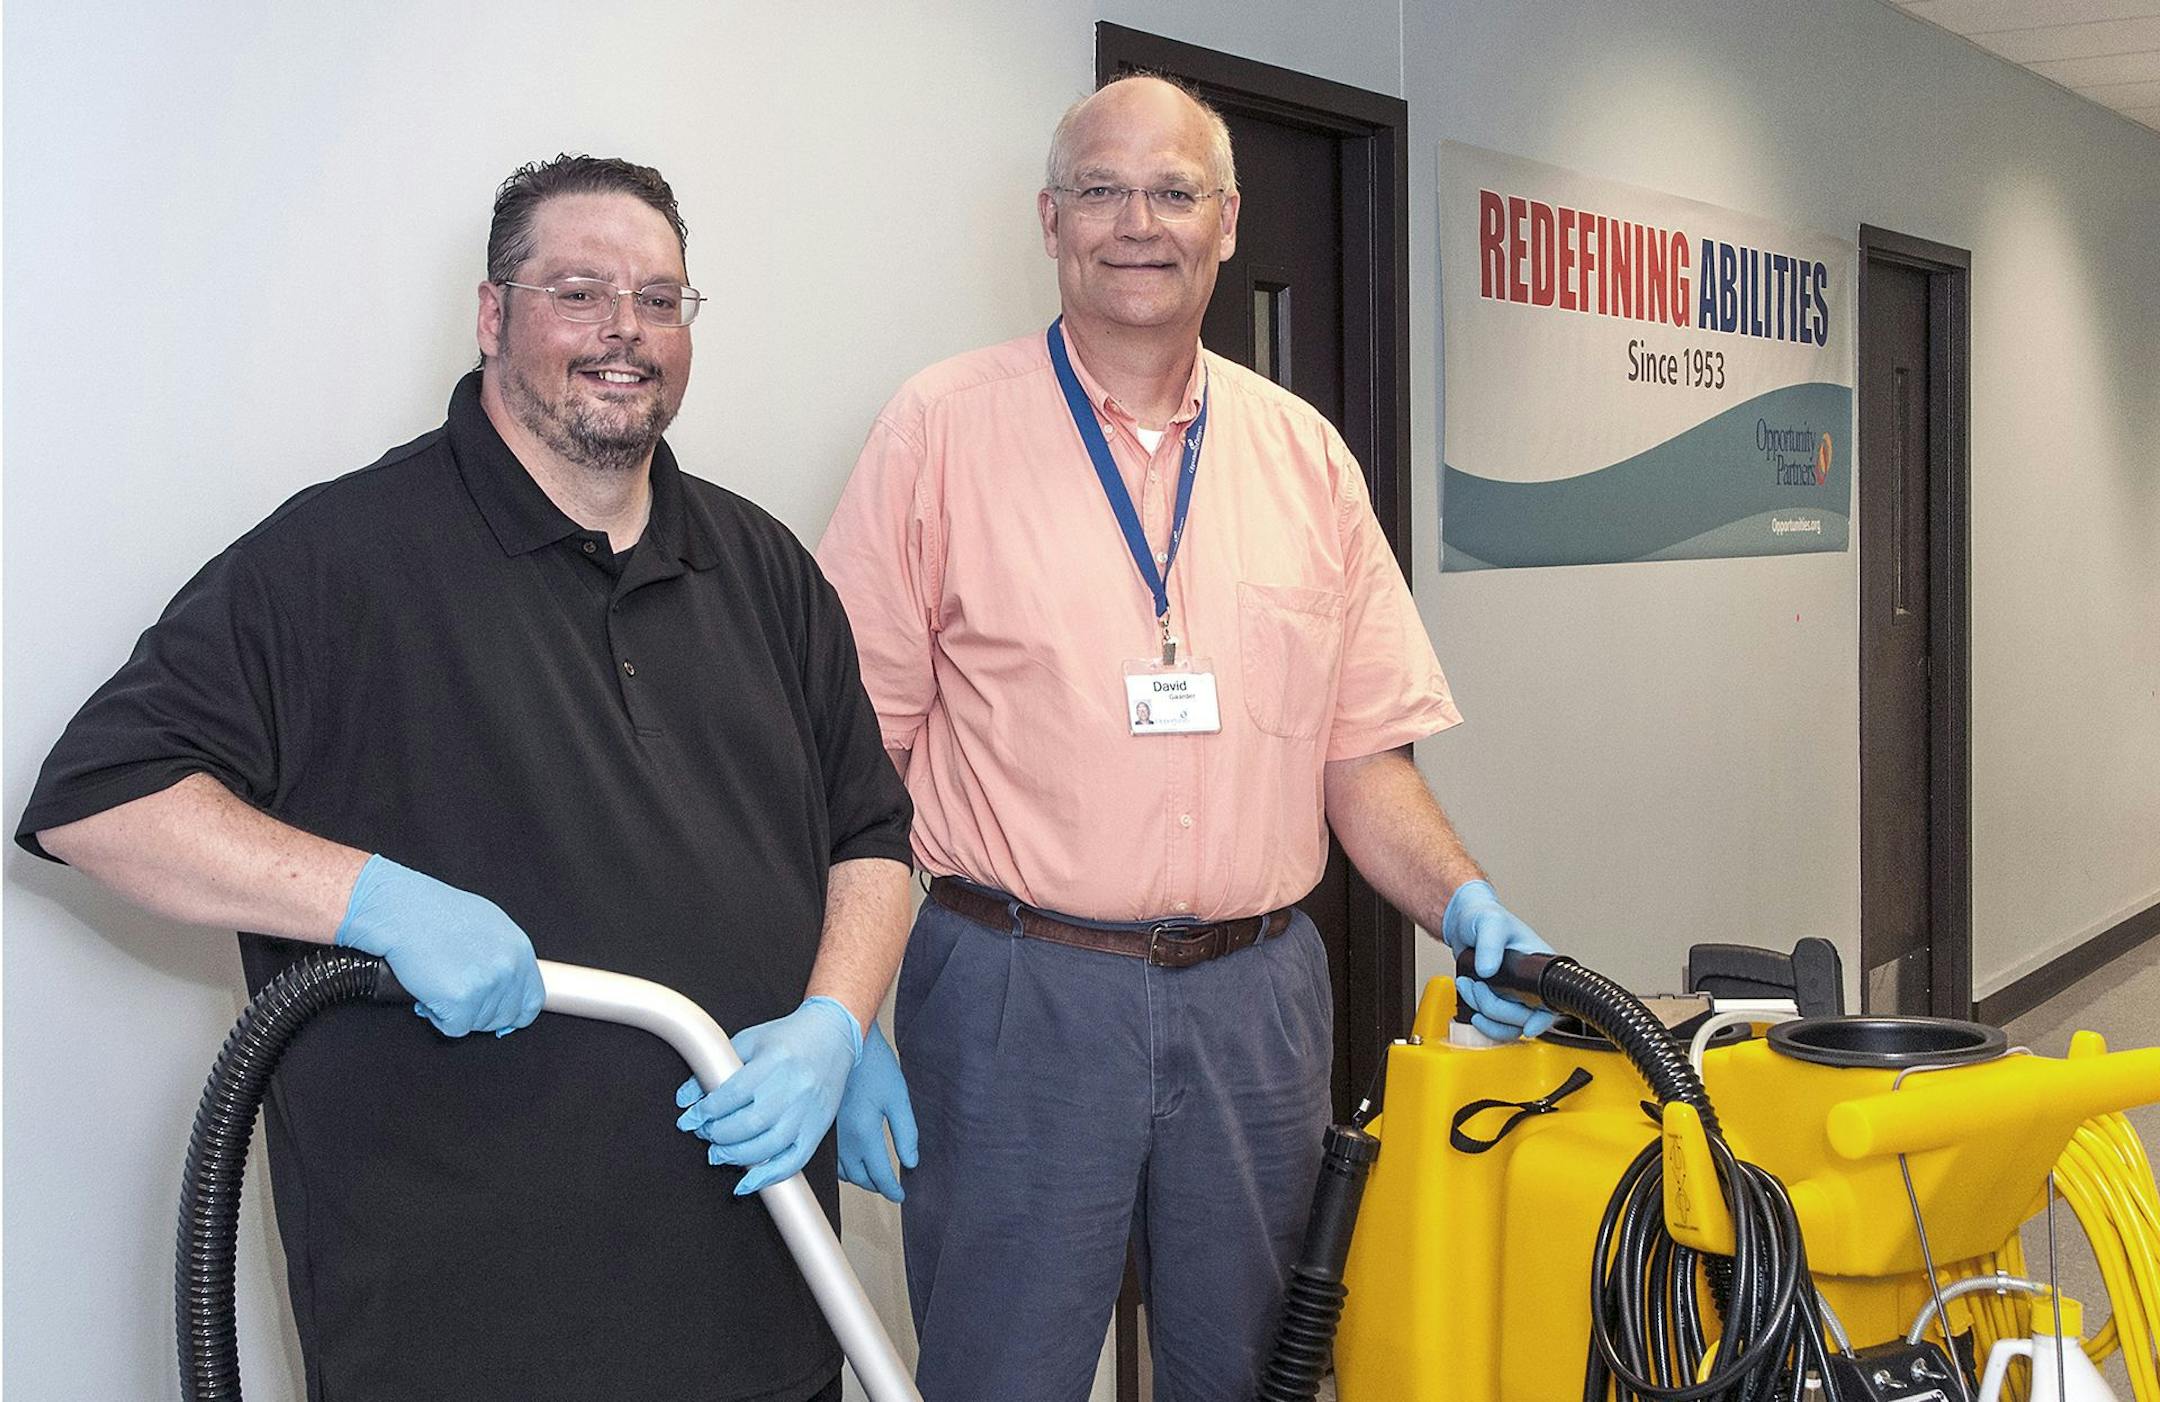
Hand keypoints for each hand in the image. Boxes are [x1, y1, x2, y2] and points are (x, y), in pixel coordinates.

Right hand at [334, 854, 545, 1037]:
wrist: (403, 911)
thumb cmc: (435, 911)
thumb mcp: (488, 925)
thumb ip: (503, 956)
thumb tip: (509, 984)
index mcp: (519, 950)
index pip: (532, 1000)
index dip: (514, 1013)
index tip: (500, 1016)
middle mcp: (508, 969)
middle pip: (504, 1016)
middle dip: (480, 1012)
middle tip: (457, 994)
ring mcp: (486, 986)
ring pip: (478, 1023)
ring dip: (457, 1011)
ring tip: (440, 983)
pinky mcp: (461, 1001)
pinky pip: (454, 1028)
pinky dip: (438, 1017)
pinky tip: (430, 994)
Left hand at [676, 996, 862, 1195]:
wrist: (833, 1036)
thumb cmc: (789, 1038)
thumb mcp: (748, 1041)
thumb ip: (715, 1066)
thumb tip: (685, 1098)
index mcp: (774, 1062)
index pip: (732, 1095)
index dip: (705, 1112)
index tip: (690, 1119)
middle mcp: (792, 1089)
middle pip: (748, 1124)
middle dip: (717, 1135)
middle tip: (705, 1134)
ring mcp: (807, 1112)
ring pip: (768, 1147)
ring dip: (736, 1157)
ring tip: (718, 1154)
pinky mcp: (817, 1129)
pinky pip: (794, 1161)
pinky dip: (770, 1176)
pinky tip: (748, 1182)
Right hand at [835, 1022, 917, 1202]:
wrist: (844, 1039)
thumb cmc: (874, 1064)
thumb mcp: (898, 1097)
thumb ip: (906, 1133)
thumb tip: (910, 1162)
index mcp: (865, 1133)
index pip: (879, 1175)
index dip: (891, 1190)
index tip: (900, 1196)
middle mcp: (843, 1139)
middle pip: (859, 1177)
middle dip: (875, 1185)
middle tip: (888, 1186)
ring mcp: (828, 1133)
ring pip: (841, 1171)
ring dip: (857, 1177)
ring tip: (872, 1175)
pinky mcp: (821, 1124)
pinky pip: (829, 1157)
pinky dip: (841, 1165)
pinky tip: (850, 1159)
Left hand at [1441, 880, 1557, 1041]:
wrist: (1463, 922)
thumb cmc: (1484, 917)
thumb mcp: (1489, 923)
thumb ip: (1490, 943)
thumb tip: (1487, 970)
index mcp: (1539, 968)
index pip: (1550, 1003)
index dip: (1541, 1019)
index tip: (1529, 1027)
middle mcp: (1530, 986)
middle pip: (1523, 1019)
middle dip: (1494, 1007)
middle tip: (1477, 985)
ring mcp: (1514, 997)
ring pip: (1507, 1026)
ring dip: (1483, 1012)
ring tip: (1468, 986)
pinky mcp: (1498, 1002)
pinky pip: (1494, 1026)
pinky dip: (1479, 1018)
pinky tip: (1469, 996)